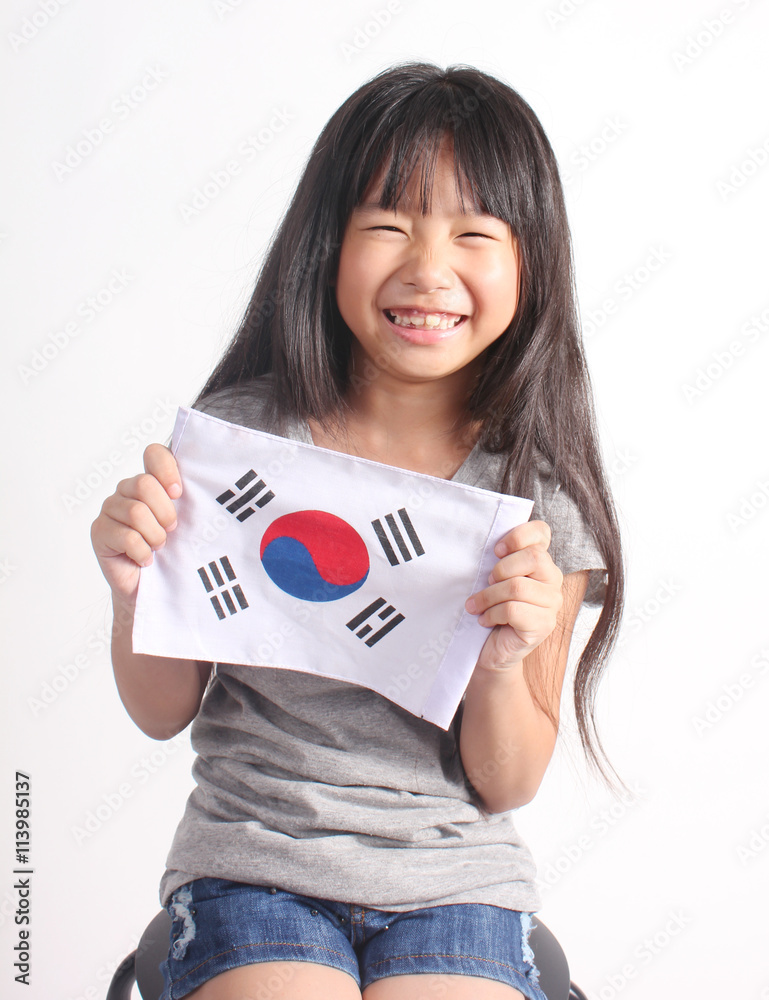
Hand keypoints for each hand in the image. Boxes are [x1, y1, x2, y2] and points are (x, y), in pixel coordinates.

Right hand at [90, 444, 181, 602]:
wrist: (155, 589)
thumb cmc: (175, 552)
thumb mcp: (190, 522)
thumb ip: (194, 499)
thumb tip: (217, 484)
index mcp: (151, 480)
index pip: (154, 454)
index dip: (167, 469)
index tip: (180, 493)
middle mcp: (127, 490)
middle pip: (144, 484)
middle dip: (165, 512)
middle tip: (172, 530)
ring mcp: (110, 509)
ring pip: (135, 512)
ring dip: (155, 536)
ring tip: (158, 546)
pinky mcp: (99, 531)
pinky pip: (126, 536)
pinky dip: (143, 552)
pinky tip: (146, 559)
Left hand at [464, 520, 563, 670]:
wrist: (491, 649)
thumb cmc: (490, 608)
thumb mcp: (492, 578)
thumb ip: (498, 559)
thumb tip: (489, 546)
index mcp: (541, 561)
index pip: (541, 532)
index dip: (517, 536)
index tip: (495, 550)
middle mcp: (553, 579)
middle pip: (533, 558)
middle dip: (501, 569)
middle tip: (486, 582)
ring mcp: (552, 603)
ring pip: (518, 586)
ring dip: (489, 596)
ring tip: (476, 605)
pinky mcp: (544, 625)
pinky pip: (513, 610)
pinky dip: (492, 614)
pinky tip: (485, 620)